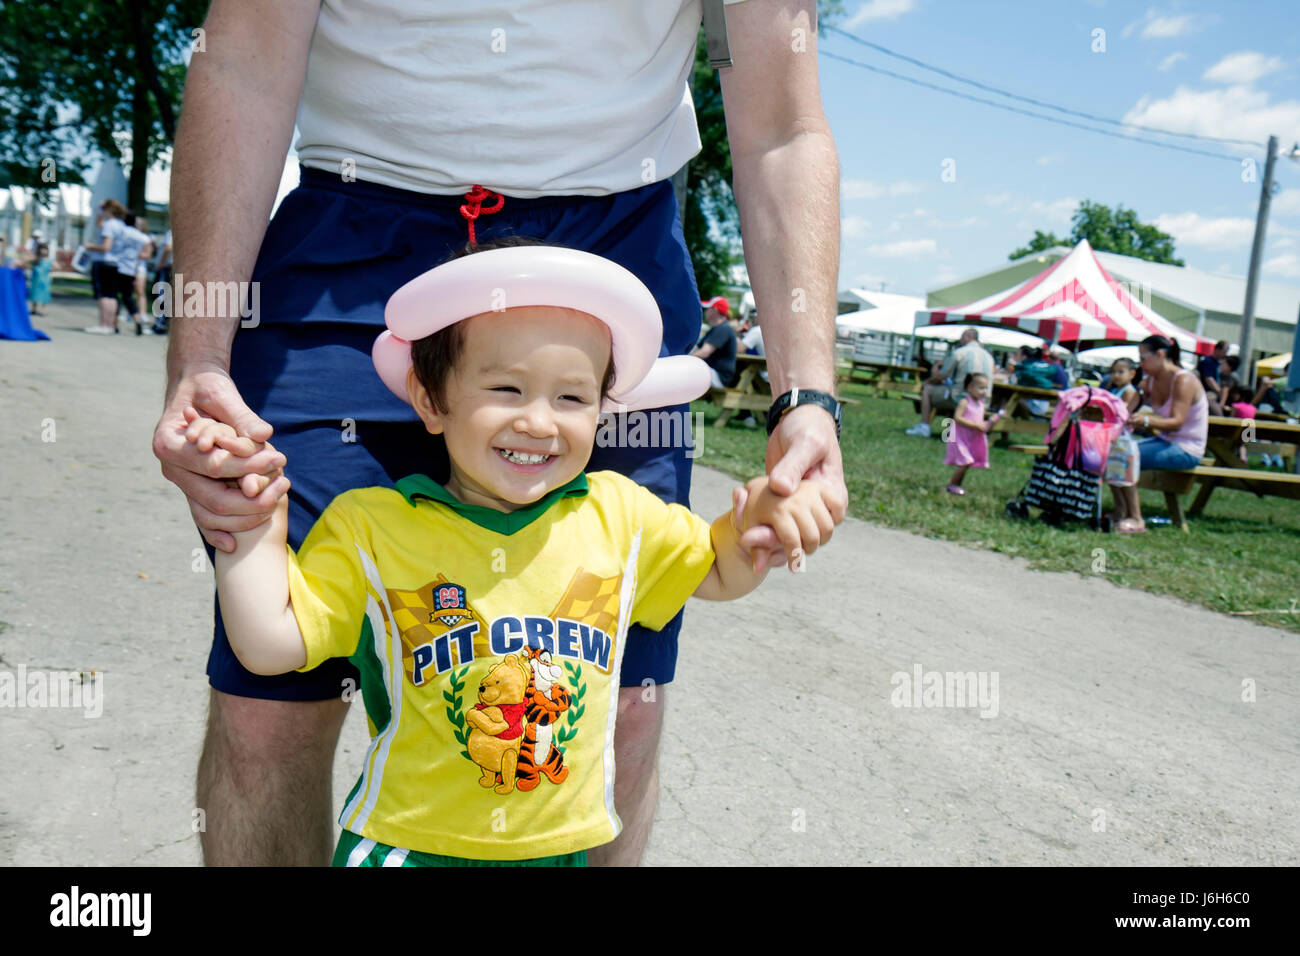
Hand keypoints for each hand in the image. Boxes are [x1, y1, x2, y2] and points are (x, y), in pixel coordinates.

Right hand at [152, 364, 287, 553]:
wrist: (194, 389)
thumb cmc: (207, 388)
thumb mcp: (222, 393)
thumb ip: (241, 416)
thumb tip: (264, 434)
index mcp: (169, 444)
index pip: (213, 465)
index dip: (247, 466)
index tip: (278, 458)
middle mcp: (170, 468)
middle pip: (212, 498)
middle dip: (252, 497)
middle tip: (284, 483)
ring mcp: (181, 482)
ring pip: (210, 514)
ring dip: (244, 514)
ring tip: (278, 500)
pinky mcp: (193, 489)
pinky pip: (203, 517)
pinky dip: (218, 531)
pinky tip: (235, 544)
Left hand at [732, 475, 835, 572]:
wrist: (773, 464)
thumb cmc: (756, 500)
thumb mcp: (750, 522)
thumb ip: (756, 545)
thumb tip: (758, 569)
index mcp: (777, 509)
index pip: (793, 543)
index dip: (794, 559)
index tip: (793, 567)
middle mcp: (796, 499)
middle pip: (813, 538)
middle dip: (807, 549)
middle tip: (800, 551)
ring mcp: (812, 490)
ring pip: (828, 527)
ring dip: (821, 537)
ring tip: (809, 538)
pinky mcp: (824, 484)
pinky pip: (838, 506)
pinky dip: (835, 517)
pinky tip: (821, 520)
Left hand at [736, 404, 846, 570]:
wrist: (798, 418)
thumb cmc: (808, 428)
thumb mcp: (804, 443)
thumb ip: (793, 466)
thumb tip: (781, 489)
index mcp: (833, 496)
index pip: (820, 530)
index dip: (796, 540)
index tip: (767, 537)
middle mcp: (821, 507)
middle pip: (804, 540)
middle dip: (778, 544)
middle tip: (748, 540)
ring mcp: (803, 507)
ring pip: (790, 538)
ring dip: (769, 541)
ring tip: (745, 539)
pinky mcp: (786, 505)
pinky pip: (777, 525)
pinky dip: (763, 529)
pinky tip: (745, 529)